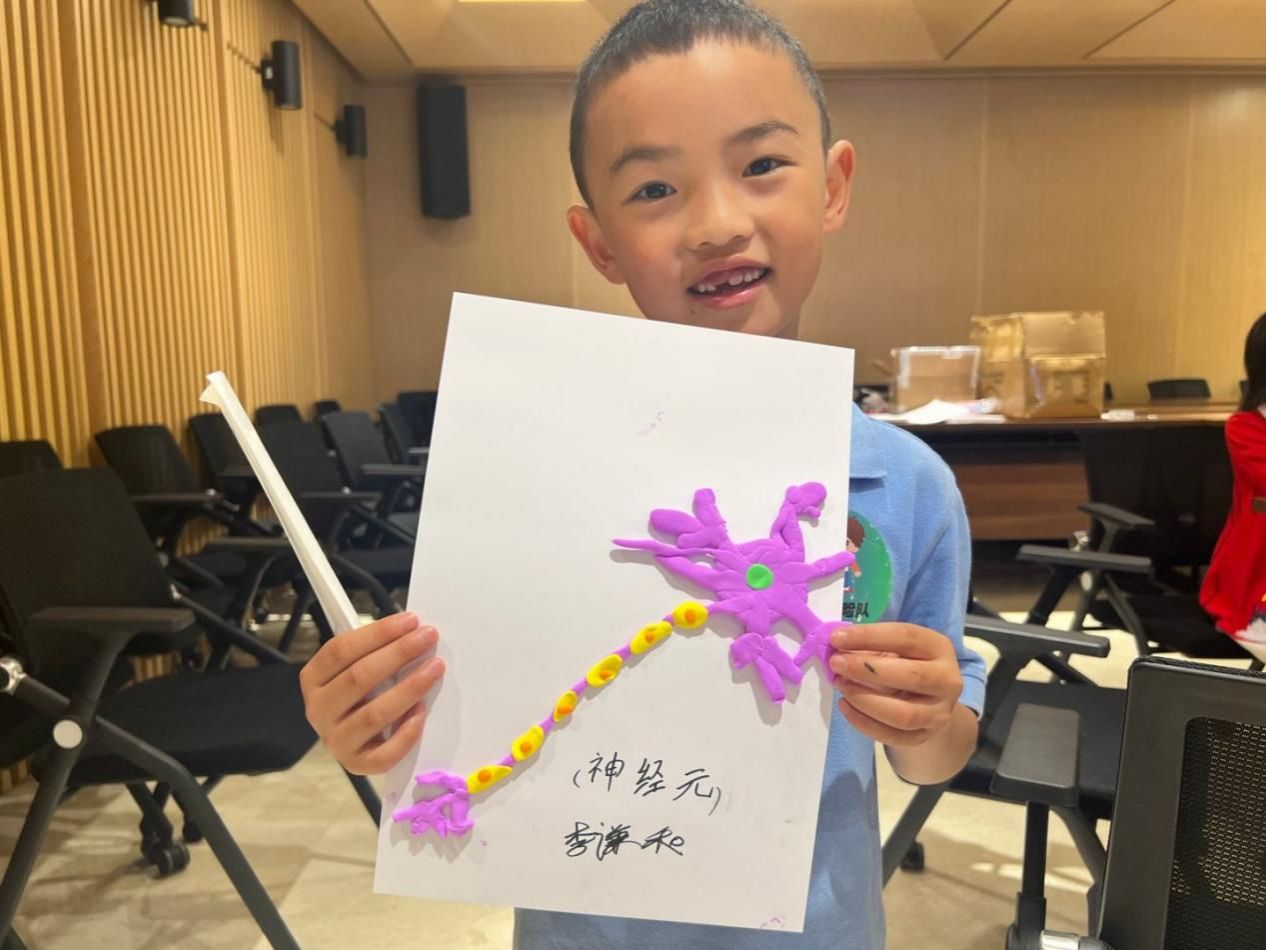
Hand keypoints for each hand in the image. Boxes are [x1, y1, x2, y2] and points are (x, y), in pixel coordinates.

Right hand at [299, 612, 445, 774]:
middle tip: (427, 637)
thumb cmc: (359, 693)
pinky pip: (384, 754)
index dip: (377, 633)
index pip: (341, 650)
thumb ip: (375, 650)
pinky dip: (406, 733)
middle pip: (358, 678)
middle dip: (398, 653)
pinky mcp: (356, 765)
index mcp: (313, 679)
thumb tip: (413, 630)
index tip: (410, 620)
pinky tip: (422, 712)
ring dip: (409, 688)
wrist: (352, 739)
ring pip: (374, 714)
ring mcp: (335, 740)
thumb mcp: (356, 666)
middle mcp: (318, 710)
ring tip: (435, 668)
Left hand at [827, 623, 962, 747]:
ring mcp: (939, 713)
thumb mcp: (895, 648)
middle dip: (868, 669)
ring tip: (840, 685)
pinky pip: (893, 736)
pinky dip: (864, 722)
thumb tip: (837, 646)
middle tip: (836, 663)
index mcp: (939, 648)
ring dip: (865, 699)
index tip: (836, 638)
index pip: (907, 637)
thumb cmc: (905, 664)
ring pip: (904, 713)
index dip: (869, 636)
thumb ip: (870, 646)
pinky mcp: (924, 737)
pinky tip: (845, 706)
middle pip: (912, 676)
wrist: (929, 701)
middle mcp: (947, 681)